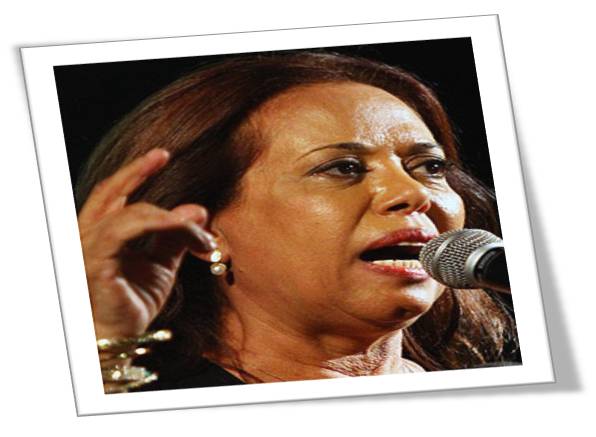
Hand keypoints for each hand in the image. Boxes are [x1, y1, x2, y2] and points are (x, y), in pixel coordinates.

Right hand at [78, 149, 215, 339]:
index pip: (112, 194)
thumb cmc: (133, 301)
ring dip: (169, 217)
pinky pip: (126, 232)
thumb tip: (199, 210)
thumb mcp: (162, 265)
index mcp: (100, 234)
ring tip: (199, 228)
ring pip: (129, 214)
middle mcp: (87, 237)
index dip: (134, 172)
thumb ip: (177, 237)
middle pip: (111, 194)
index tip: (161, 155)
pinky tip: (181, 227)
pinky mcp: (95, 263)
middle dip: (138, 172)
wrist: (118, 337)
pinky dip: (157, 224)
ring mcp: (87, 249)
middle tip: (164, 157)